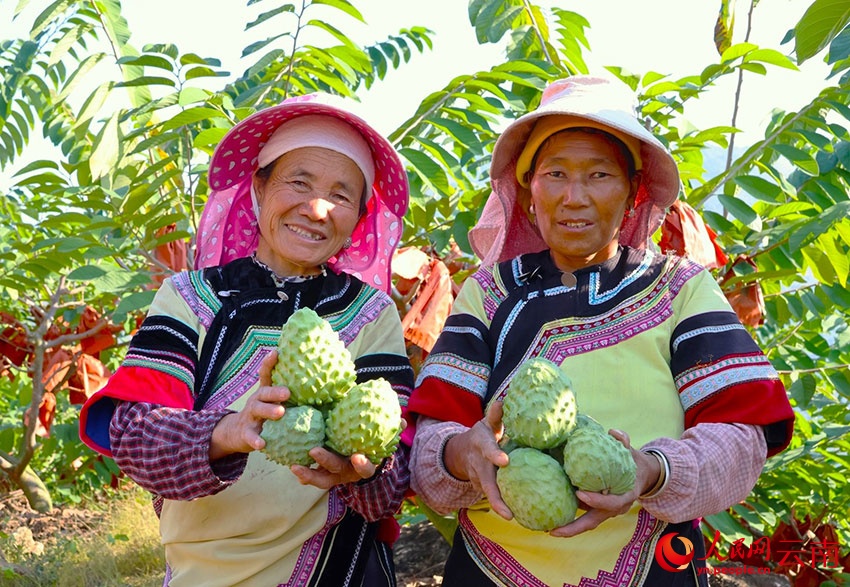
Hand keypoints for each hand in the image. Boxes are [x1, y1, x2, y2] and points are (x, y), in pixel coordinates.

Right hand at [209, 350, 288, 459]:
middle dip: (275, 391)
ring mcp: (250, 416)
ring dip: (268, 410)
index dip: (269, 363)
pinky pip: (251, 436)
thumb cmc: (263, 416)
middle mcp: (256, 401)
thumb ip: (286, 396)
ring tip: (280, 412)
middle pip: (264, 392)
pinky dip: (256, 440)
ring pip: (257, 410)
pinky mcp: (246, 433)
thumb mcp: (271, 403)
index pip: (266, 375)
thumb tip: (316, 386)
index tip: (276, 352)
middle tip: (287, 392)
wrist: (236, 433)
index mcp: (264, 393)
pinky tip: (262, 444)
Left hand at [290, 417, 407, 487]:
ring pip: (321, 479)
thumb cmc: (371, 446)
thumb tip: (403, 420)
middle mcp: (348, 473)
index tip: (357, 457)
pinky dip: (304, 474)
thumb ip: (392, 431)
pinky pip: (312, 477)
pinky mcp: (324, 475)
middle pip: (337, 470)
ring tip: (294, 467)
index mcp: (363, 465)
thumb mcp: (382, 440)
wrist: (362, 461)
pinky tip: (292, 465)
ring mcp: (334, 476)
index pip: (366, 468)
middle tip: (314, 450)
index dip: (362, 465)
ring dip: (308, 474)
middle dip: (326, 461)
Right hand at [443, 401, 511, 519]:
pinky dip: (505, 508)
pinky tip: (524, 517)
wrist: (460, 453)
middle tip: (507, 513)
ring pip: (490, 495)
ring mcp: (479, 480)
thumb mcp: (486, 423)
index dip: (495, 455)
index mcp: (482, 446)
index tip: (505, 461)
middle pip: (487, 484)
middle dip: (496, 498)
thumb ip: (495, 415)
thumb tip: (503, 400)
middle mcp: (479, 466)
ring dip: (501, 507)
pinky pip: (495, 499)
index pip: (488, 450)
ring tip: (516, 518)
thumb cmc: (482, 436)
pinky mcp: (483, 489)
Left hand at [550, 429, 660, 537]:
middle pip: (593, 522)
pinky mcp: (598, 510)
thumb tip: (613, 433)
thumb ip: (624, 441)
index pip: (611, 502)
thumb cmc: (634, 463)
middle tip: (553, 530)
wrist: (643, 475)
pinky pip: (584, 516)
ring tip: (547, 527)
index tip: (580, 492)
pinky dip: (570, 518)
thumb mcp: (632, 452)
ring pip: (586, 522)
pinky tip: (552, 517)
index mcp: (625, 496)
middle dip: (574, 528)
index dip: (596, 500)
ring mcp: (606, 512)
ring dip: (568, 527)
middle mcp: (615, 508)